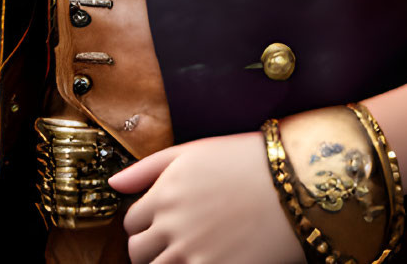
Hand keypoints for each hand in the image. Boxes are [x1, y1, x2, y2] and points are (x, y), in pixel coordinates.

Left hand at [109, 132, 303, 263]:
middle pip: (138, 253)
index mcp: (163, 196)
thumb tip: (114, 184)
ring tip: (187, 252)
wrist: (293, 186)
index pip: (131, 224)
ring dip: (165, 263)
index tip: (161, 223)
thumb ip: (146, 169)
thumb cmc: (244, 162)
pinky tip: (204, 258)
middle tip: (171, 243)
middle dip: (149, 249)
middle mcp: (172, 229)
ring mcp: (192, 255)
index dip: (144, 224)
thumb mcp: (190, 152)